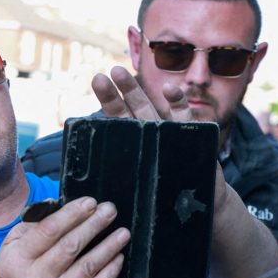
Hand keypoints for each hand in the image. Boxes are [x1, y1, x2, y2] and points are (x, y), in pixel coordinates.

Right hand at [0, 197, 128, 277]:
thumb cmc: (16, 275)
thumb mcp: (10, 248)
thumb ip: (32, 226)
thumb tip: (61, 206)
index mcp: (17, 260)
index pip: (49, 231)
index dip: (72, 214)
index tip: (90, 202)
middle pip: (71, 246)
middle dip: (94, 225)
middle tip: (110, 210)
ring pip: (88, 267)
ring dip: (109, 247)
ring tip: (122, 232)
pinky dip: (110, 272)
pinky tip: (118, 257)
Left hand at [93, 66, 230, 208]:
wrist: (194, 205)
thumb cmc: (161, 196)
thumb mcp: (135, 188)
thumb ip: (116, 180)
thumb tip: (83, 188)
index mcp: (134, 141)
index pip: (118, 118)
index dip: (108, 100)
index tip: (97, 81)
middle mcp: (150, 132)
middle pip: (133, 107)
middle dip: (122, 89)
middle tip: (108, 73)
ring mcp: (170, 131)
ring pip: (153, 108)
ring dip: (139, 92)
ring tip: (127, 74)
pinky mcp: (191, 136)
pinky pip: (185, 118)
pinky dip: (178, 103)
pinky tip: (170, 90)